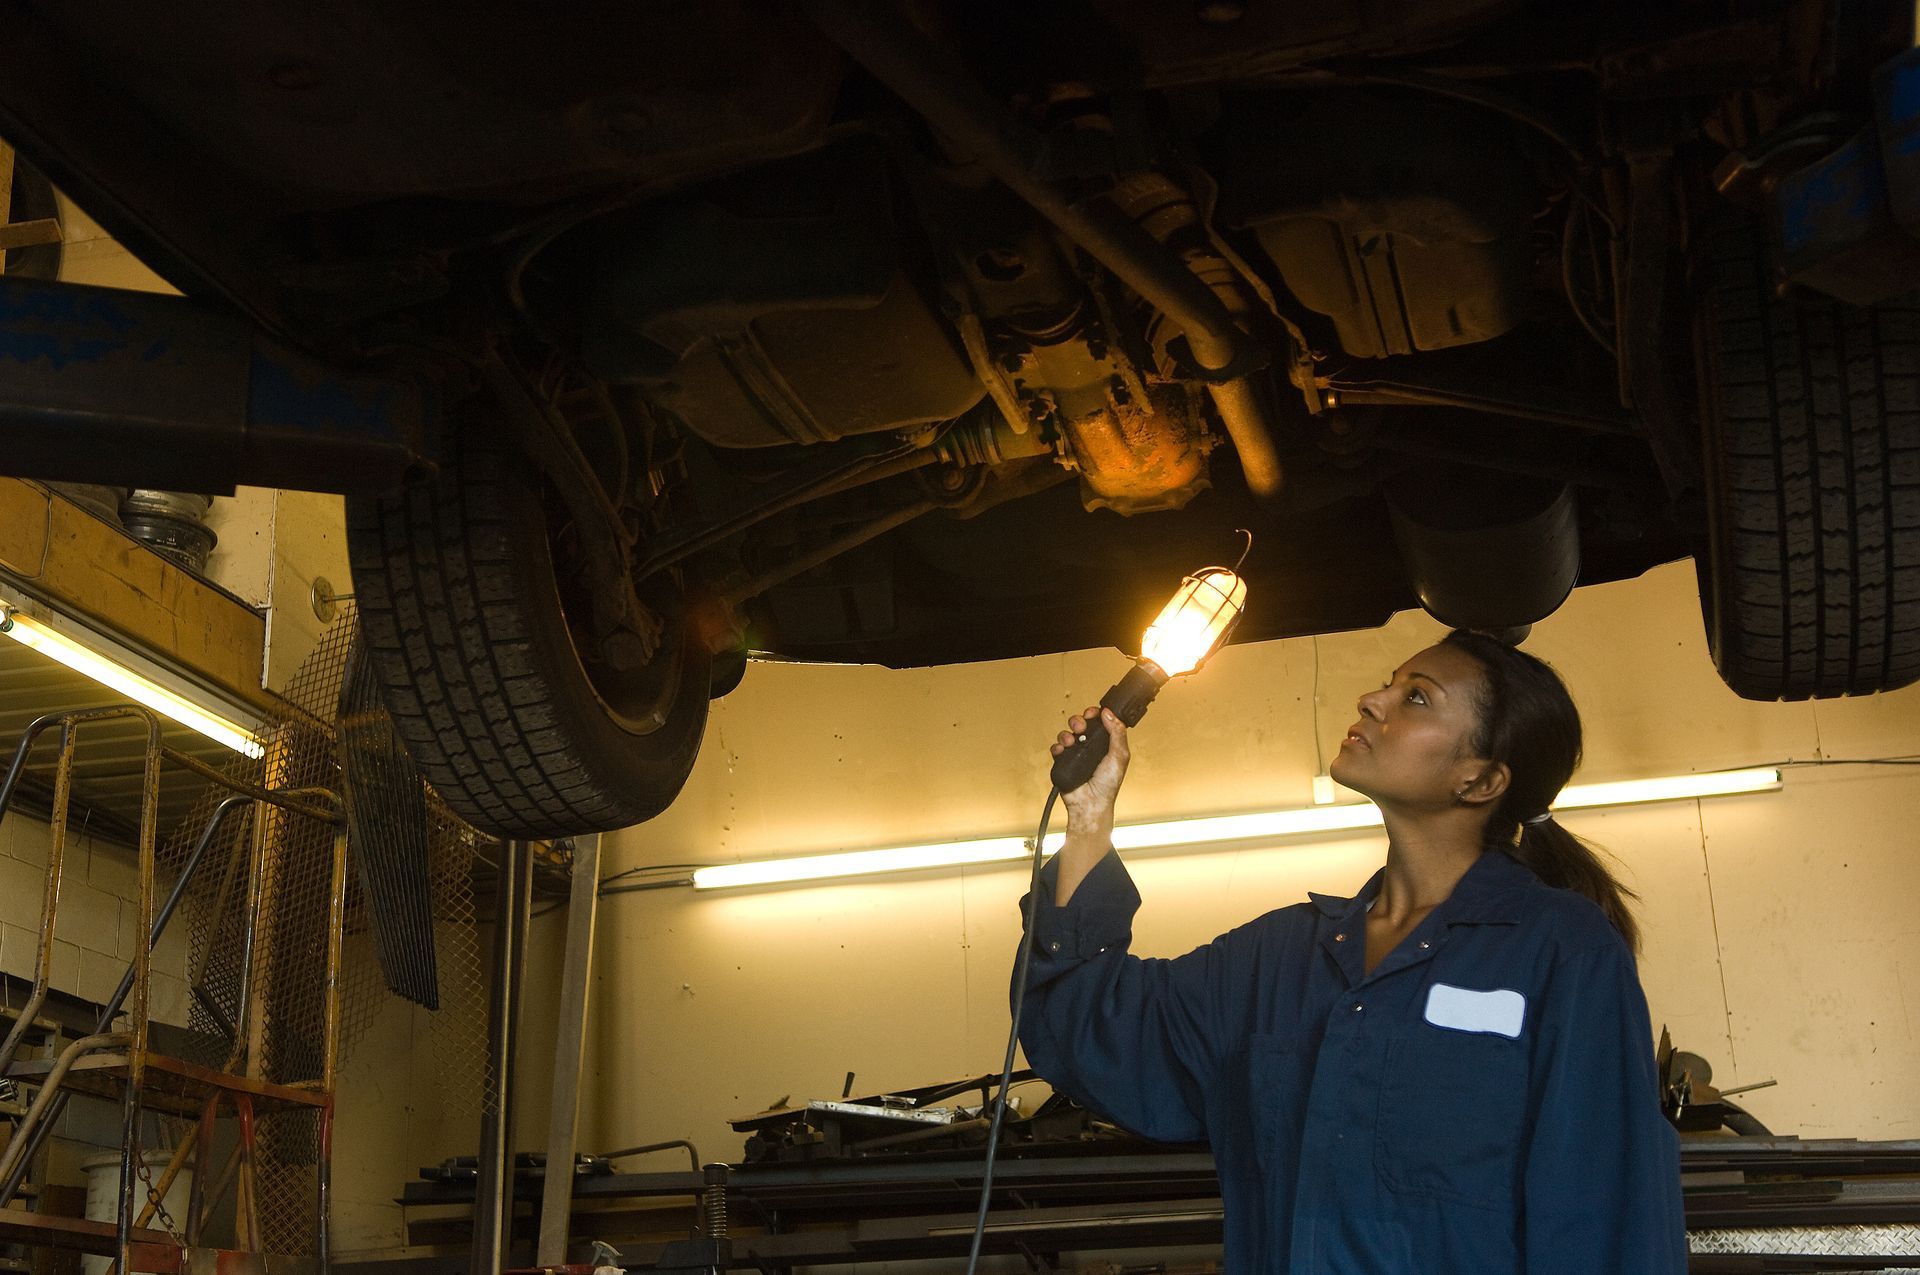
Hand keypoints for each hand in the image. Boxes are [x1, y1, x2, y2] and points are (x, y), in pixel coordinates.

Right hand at [1050, 705, 1129, 827]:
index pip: (1098, 722)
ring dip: (1067, 733)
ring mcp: (1076, 753)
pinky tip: (1063, 750)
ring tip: (1071, 742)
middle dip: (1079, 721)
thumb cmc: (1108, 785)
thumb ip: (1117, 733)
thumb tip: (1109, 713)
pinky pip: (1056, 748)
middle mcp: (1090, 747)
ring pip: (1067, 733)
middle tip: (1081, 727)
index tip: (1093, 713)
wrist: (1090, 803)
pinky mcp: (1063, 761)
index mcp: (1105, 744)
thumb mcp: (1120, 756)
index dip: (1094, 714)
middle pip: (1080, 724)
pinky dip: (1058, 746)